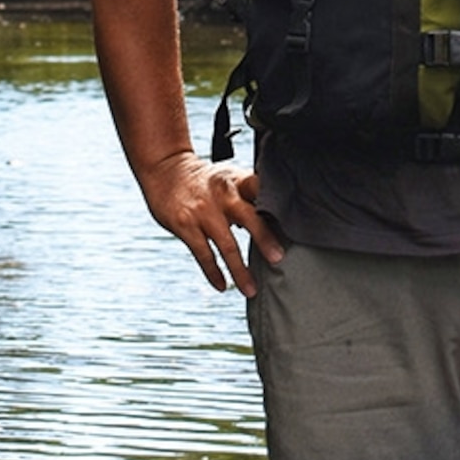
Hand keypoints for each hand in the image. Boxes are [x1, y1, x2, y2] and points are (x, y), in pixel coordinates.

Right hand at [140, 150, 284, 296]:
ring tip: (251, 289)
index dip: (278, 205)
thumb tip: (279, 221)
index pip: (263, 190)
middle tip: (278, 259)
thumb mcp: (230, 177)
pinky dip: (214, 272)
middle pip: (249, 217)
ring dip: (240, 270)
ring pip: (226, 244)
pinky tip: (223, 286)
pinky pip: (203, 254)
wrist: (165, 170)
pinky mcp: (185, 225)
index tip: (294, 223)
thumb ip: (251, 196)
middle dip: (264, 238)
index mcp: (238, 181)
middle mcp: (223, 195)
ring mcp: (203, 211)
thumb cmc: (207, 180)